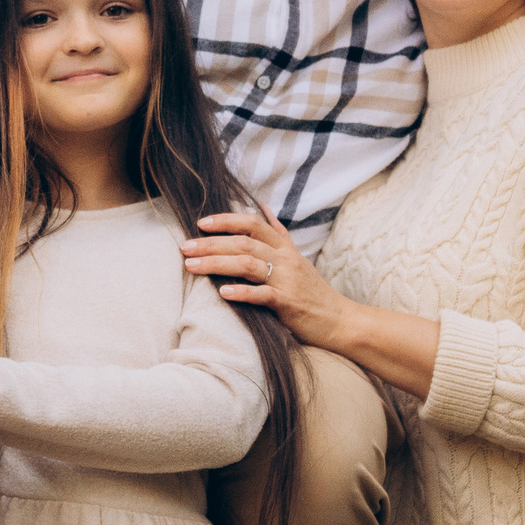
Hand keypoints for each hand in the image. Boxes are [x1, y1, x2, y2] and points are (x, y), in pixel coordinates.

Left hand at [181, 206, 353, 344]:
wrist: (339, 320)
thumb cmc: (311, 290)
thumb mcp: (297, 256)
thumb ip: (278, 233)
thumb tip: (262, 205)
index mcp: (284, 247)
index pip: (253, 223)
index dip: (226, 220)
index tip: (201, 223)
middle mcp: (285, 259)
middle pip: (244, 242)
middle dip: (210, 243)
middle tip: (185, 247)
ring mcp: (287, 280)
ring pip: (247, 264)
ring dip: (216, 264)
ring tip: (191, 267)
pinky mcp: (289, 303)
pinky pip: (262, 295)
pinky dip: (241, 293)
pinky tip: (222, 292)